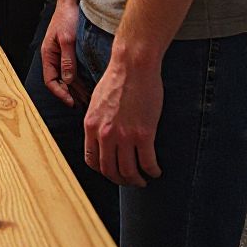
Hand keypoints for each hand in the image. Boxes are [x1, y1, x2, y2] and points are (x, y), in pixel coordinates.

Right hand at [41, 0, 79, 106]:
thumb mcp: (67, 40)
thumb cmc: (67, 18)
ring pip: (66, 77)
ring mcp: (60, 54)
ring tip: (88, 99)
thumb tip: (68, 80)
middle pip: (59, 81)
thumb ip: (67, 61)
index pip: (50, 80)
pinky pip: (72, 69)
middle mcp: (53, 56)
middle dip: (70, 94)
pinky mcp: (69, 51)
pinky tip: (88, 85)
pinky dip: (79, 79)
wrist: (71, 2)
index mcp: (48, 54)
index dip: (60, 93)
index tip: (72, 102)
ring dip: (76, 88)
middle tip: (84, 104)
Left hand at [83, 56, 163, 186]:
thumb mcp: (96, 102)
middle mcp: (105, 133)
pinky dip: (153, 171)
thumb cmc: (116, 80)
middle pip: (110, 170)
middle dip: (120, 180)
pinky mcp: (144, 133)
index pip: (91, 160)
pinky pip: (148, 163)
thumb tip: (100, 138)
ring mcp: (124, 135)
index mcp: (91, 125)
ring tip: (144, 178)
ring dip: (137, 180)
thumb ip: (97, 122)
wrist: (132, 66)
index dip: (103, 171)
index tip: (112, 172)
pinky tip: (156, 170)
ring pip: (129, 171)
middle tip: (130, 180)